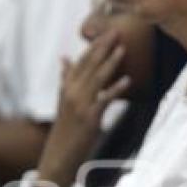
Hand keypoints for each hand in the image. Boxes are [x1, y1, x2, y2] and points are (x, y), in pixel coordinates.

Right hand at [37, 31, 130, 186]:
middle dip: (103, 47)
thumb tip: (64, 57)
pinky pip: (104, 99)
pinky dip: (115, 89)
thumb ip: (66, 78)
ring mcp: (80, 104)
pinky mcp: (89, 118)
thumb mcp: (63, 101)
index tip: (106, 32)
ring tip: (122, 48)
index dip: (94, 46)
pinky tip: (127, 80)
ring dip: (110, 62)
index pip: (81, 60)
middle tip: (117, 31)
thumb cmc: (65, 130)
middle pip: (89, 65)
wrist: (58, 155)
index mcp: (67, 87)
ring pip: (97, 78)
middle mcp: (72, 92)